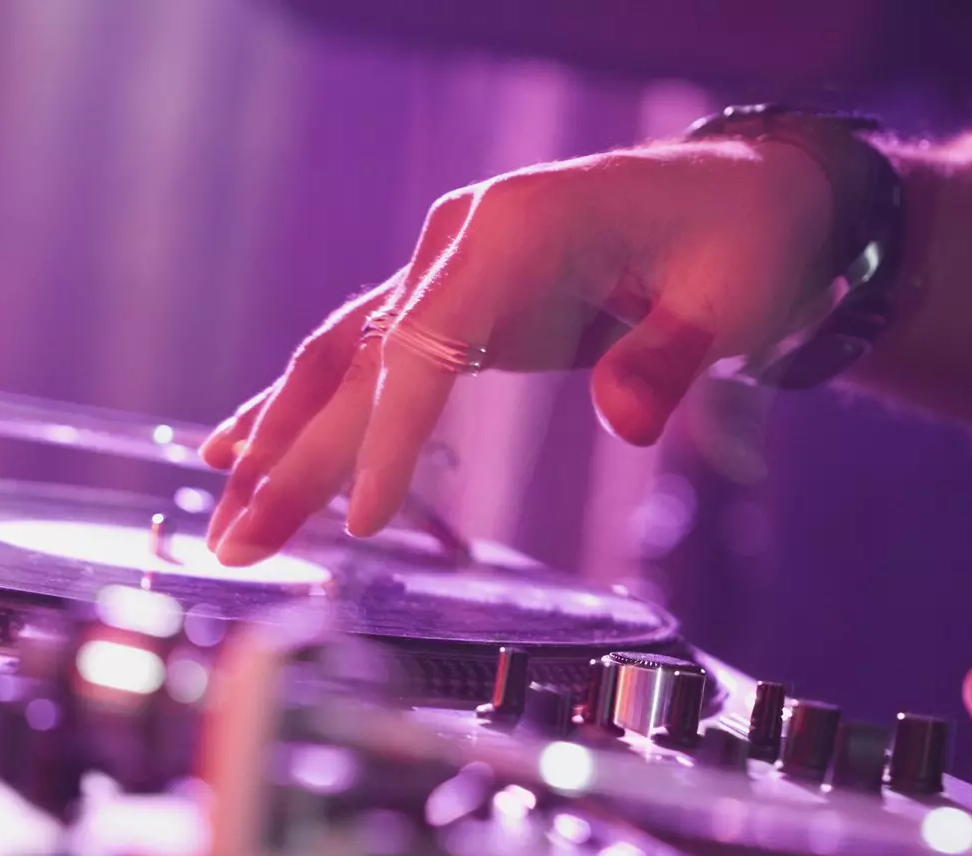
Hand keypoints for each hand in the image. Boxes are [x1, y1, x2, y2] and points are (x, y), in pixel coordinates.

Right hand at [199, 141, 834, 564]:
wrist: (745, 195)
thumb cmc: (740, 241)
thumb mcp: (730, 297)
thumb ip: (671, 357)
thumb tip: (626, 422)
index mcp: (518, 228)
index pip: (425, 345)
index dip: (387, 435)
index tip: (356, 517)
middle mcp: (461, 239)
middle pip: (359, 360)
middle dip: (293, 458)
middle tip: (238, 543)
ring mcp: (448, 265)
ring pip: (343, 360)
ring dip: (280, 443)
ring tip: (225, 522)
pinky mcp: (455, 299)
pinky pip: (366, 359)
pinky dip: (308, 410)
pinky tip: (243, 449)